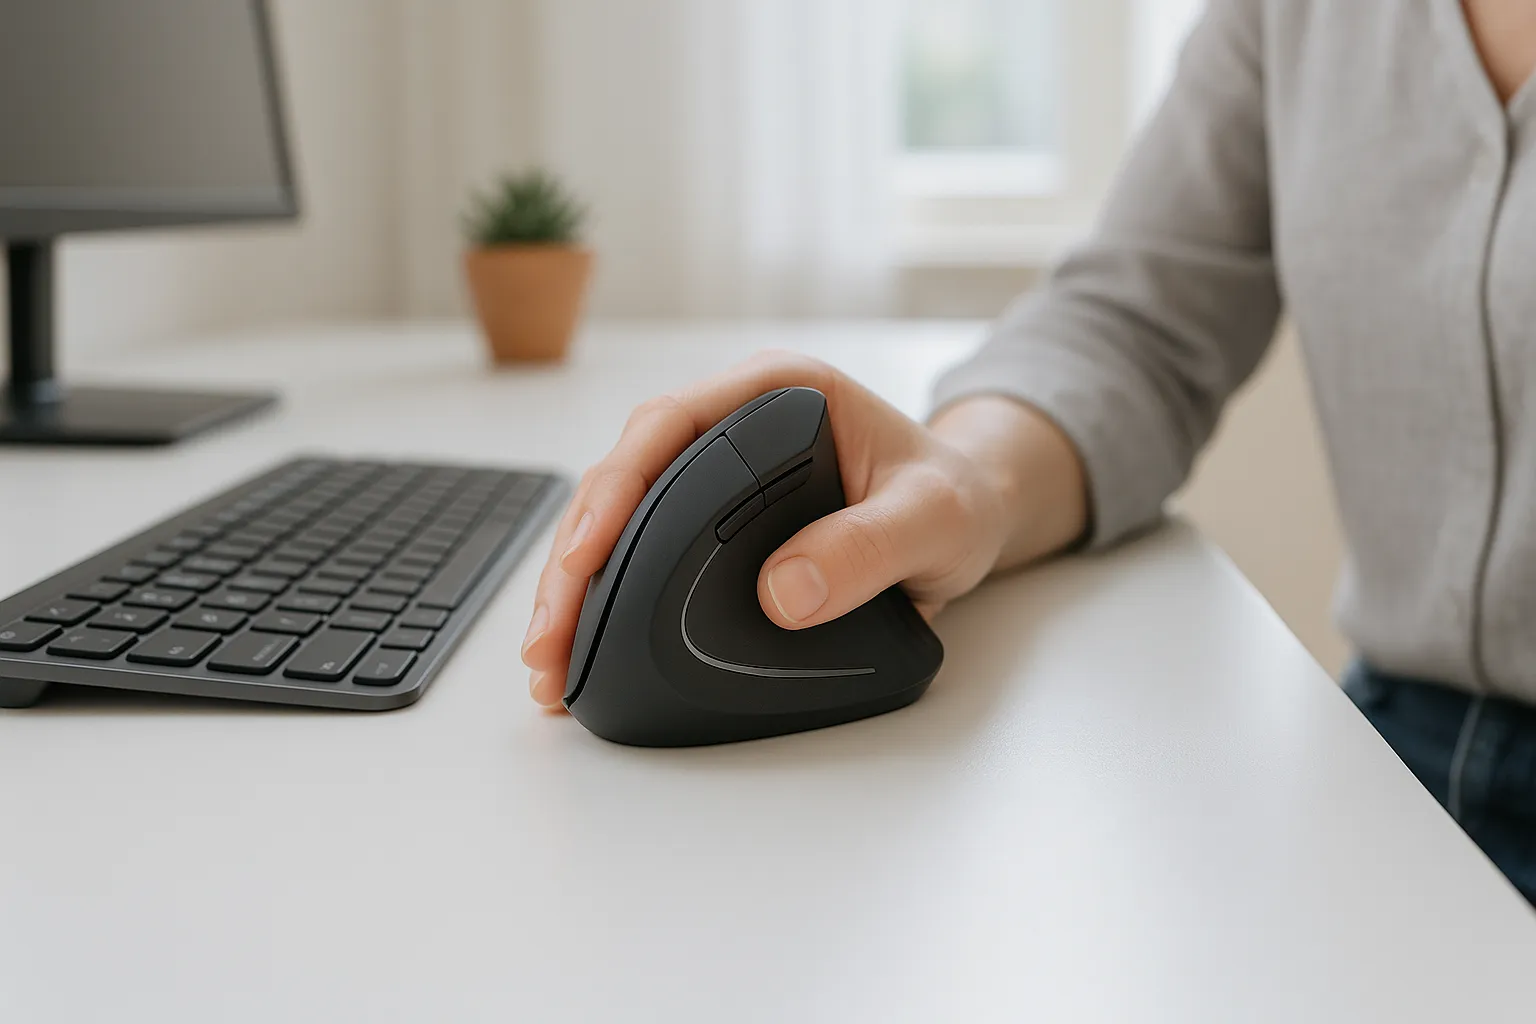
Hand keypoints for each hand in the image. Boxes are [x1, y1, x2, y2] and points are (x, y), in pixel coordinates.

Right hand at [520, 351, 1086, 707]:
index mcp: (778, 393)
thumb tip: (783, 592)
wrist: (972, 514)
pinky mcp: (715, 520)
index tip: (587, 557)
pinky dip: (610, 601)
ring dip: (578, 589)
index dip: (616, 489)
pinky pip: (645, 552)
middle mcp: (734, 424)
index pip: (670, 426)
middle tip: (550, 639)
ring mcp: (718, 472)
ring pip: (620, 519)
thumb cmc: (958, 498)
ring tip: (549, 661)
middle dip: (575, 559)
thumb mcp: (935, 519)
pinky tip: (585, 648)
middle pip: (624, 478)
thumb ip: (870, 547)